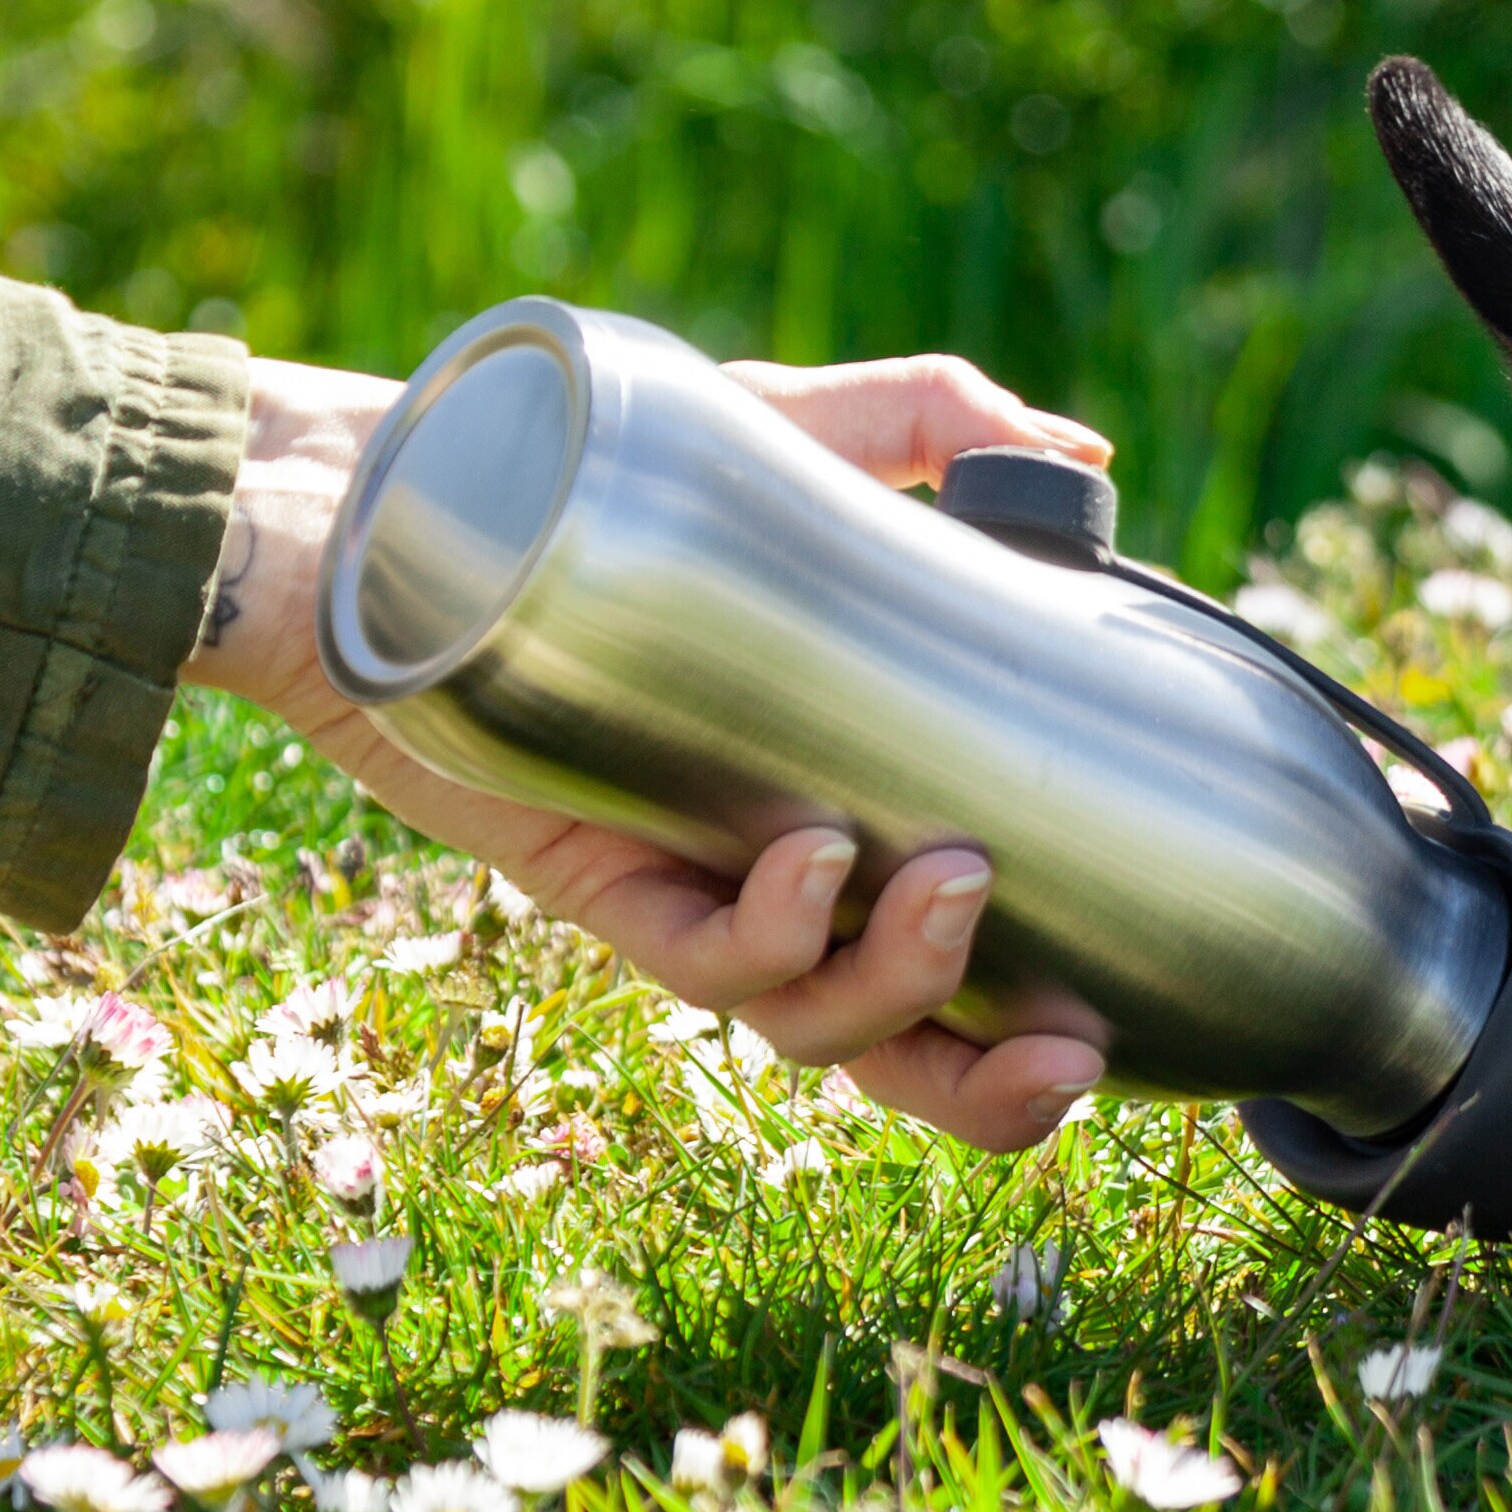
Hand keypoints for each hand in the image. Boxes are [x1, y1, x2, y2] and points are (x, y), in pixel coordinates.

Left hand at [185, 348, 1117, 1151]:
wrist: (398, 492)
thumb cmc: (588, 474)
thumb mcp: (791, 434)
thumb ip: (938, 423)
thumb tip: (1087, 459)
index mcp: (862, 807)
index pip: (962, 969)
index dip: (1036, 1035)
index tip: (1114, 1037)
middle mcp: (782, 876)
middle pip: (896, 1047)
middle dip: (990, 1088)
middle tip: (1074, 1055)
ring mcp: (691, 882)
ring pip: (807, 1022)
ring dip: (902, 989)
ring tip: (953, 886)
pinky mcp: (592, 873)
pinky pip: (695, 955)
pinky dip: (775, 931)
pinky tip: (820, 854)